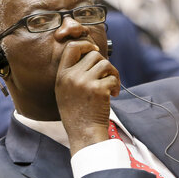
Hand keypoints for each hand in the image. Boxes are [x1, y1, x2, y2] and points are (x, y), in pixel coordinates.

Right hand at [55, 40, 120, 154]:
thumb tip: (92, 54)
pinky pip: (112, 77)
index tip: (94, 50)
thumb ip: (73, 73)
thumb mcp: (65, 91)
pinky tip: (114, 95)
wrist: (84, 133)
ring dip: (112, 73)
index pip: (71, 47)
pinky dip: (116, 85)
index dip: (85, 45)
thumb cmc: (77, 114)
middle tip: (107, 76)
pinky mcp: (98, 89)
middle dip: (103, 64)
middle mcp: (72, 77)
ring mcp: (85, 82)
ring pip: (105, 64)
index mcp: (62, 76)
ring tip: (112, 86)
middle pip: (93, 55)